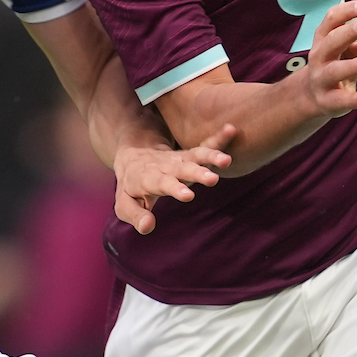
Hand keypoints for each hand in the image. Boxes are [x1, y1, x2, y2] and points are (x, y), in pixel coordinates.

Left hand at [114, 125, 234, 233]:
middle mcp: (166, 167)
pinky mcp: (190, 156)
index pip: (161, 183)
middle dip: (197, 173)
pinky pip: (205, 146)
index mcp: (148, 178)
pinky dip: (218, 138)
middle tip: (213, 179)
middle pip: (182, 169)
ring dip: (211, 156)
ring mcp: (180, 160)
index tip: (188, 195)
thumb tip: (147, 227)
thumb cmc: (131, 186)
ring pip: (196, 156)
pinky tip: (231, 129)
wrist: (134, 156)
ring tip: (226, 160)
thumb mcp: (125, 203)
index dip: (174, 188)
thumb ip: (135, 215)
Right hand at [295, 0, 356, 119]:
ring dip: (352, 65)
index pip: (331, 21)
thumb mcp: (343, 49)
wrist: (311, 95)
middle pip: (331, 42)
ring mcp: (321, 80)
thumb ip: (356, 42)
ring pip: (334, 71)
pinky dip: (355, 99)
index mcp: (323, 40)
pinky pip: (341, 100)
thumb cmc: (334, 63)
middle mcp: (319, 57)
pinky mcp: (328, 101)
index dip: (345, 11)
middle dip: (347, 33)